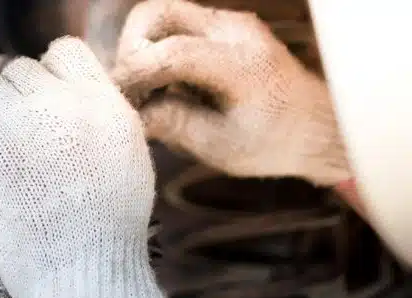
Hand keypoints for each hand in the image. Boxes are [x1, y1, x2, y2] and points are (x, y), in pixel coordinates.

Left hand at [0, 37, 178, 297]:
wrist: (83, 267)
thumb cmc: (108, 234)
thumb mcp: (127, 164)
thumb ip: (101, 127)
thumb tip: (79, 115)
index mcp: (104, 102)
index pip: (66, 52)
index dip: (49, 73)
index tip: (41, 99)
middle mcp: (64, 100)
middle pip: (22, 69)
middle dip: (15, 96)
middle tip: (11, 129)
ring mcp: (24, 118)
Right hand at [112, 0, 351, 186]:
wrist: (317, 127)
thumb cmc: (273, 143)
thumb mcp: (220, 146)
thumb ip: (173, 124)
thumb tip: (133, 113)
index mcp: (241, 64)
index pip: (173, 52)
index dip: (134, 73)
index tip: (117, 99)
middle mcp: (235, 31)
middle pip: (159, 13)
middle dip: (131, 48)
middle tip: (129, 86)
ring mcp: (230, 23)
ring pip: (164, 13)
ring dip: (141, 46)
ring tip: (144, 86)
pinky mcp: (224, 26)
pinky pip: (176, 24)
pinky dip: (157, 47)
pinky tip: (164, 82)